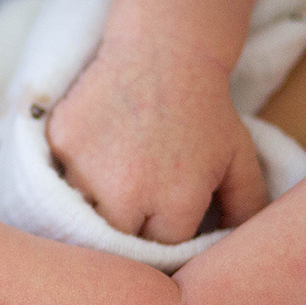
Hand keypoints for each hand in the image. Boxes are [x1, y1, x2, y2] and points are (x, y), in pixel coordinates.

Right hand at [47, 44, 267, 242]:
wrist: (163, 51)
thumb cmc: (206, 111)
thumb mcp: (240, 161)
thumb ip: (246, 210)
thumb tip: (238, 253)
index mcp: (175, 204)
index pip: (158, 250)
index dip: (161, 235)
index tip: (163, 220)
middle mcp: (126, 194)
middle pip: (114, 241)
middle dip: (125, 228)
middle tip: (135, 204)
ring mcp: (85, 169)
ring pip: (79, 211)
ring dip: (92, 202)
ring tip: (113, 174)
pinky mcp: (59, 144)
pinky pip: (58, 176)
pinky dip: (71, 170)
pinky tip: (95, 149)